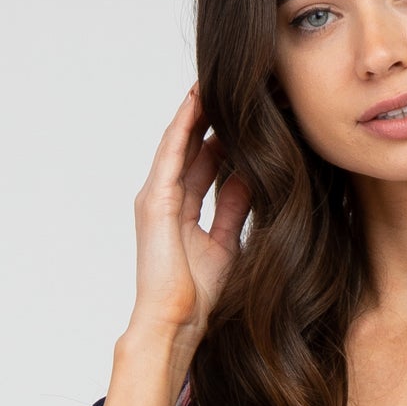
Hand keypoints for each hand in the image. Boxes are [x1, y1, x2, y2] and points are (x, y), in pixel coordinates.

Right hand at [123, 82, 252, 351]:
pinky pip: (171, 154)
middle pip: (192, 149)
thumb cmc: (199, 298)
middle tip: (233, 88)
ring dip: (195, 112)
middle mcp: (165, 200)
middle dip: (210, 119)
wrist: (176, 323)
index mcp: (183, 213)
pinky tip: (196, 101)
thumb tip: (253, 178)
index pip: (204, 166)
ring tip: (213, 81)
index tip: (245, 117)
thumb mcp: (227, 243)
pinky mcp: (154, 200)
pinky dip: (183, 126)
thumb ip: (235, 209)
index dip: (222, 139)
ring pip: (179, 144)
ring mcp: (156, 198)